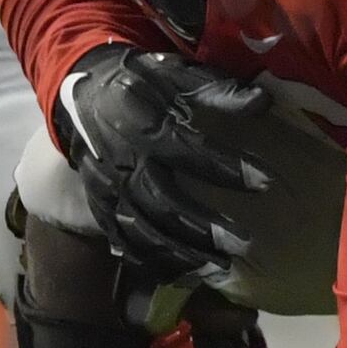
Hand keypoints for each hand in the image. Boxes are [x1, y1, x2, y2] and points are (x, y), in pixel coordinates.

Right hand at [52, 50, 277, 289]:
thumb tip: (264, 103)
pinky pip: (125, 241)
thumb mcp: (176, 74)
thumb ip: (217, 91)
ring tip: (222, 266)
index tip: (264, 181)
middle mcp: (119, 159)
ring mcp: (106, 188)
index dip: (223, 166)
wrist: (82, 95)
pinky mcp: (100, 207)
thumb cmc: (142, 84)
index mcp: (139, 121)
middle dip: (202, 225)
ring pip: (142, 228)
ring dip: (182, 252)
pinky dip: (154, 261)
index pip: (183, 147)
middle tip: (243, 242)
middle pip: (160, 200)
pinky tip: (187, 273)